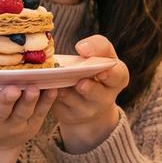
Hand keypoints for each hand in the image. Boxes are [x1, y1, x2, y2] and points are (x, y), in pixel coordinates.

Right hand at [0, 79, 57, 162]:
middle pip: (0, 112)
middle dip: (6, 100)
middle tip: (12, 88)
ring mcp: (15, 124)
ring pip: (23, 112)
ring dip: (29, 100)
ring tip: (33, 87)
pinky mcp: (32, 124)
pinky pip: (41, 112)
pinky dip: (47, 101)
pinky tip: (52, 87)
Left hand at [51, 34, 128, 152]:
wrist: (87, 102)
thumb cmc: (93, 70)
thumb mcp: (101, 56)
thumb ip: (97, 46)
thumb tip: (82, 48)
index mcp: (116, 79)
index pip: (118, 75)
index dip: (110, 74)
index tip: (101, 71)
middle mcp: (105, 98)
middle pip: (97, 95)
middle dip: (89, 89)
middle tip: (81, 83)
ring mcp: (86, 110)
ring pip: (73, 100)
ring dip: (64, 91)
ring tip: (55, 81)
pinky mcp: (68, 115)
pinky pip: (58, 105)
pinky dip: (50, 95)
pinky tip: (43, 87)